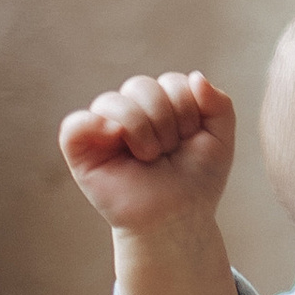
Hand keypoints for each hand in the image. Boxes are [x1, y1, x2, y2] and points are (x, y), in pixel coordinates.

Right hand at [59, 72, 234, 232]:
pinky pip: (74, 124)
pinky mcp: (82, 152)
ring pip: (112, 101)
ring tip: (149, 157)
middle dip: (166, 120)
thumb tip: (197, 76)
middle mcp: (129, 111)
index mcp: (159, 104)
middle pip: (141, 85)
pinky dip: (94, 125)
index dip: (188, 109)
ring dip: (141, 130)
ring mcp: (104, 129)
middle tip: (169, 151)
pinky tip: (116, 137)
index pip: (171, 82)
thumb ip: (220, 104)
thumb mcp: (220, 140)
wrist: (179, 218)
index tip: (191, 139)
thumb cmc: (197, 180)